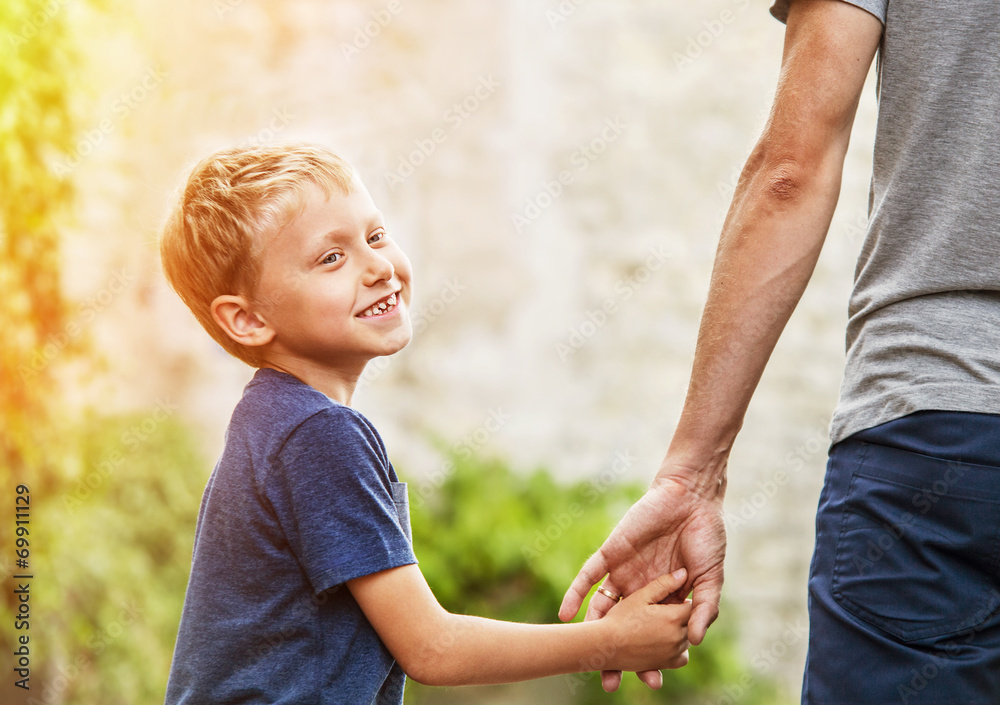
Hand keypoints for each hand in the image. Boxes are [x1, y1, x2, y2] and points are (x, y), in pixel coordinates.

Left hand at [559, 466, 725, 690]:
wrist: (692, 499)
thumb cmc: (706, 537)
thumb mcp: (710, 578)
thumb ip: (703, 608)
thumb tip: (695, 642)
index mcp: (664, 598)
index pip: (652, 635)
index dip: (650, 658)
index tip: (650, 682)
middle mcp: (640, 589)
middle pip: (623, 628)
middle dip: (616, 655)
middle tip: (609, 682)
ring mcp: (623, 572)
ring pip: (603, 607)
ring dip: (593, 630)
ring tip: (586, 656)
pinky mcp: (611, 554)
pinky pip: (588, 576)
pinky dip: (575, 593)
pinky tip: (566, 614)